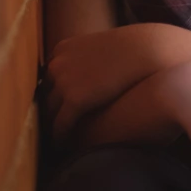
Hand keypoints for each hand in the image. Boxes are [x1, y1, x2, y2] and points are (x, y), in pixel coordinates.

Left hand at [44, 23, 174, 142]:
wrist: (146, 51)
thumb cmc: (133, 49)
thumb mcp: (102, 46)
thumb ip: (89, 58)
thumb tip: (93, 70)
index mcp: (62, 49)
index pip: (49, 76)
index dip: (52, 93)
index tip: (54, 106)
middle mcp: (57, 64)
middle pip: (44, 94)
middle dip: (47, 110)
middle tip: (50, 126)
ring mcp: (63, 81)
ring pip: (49, 112)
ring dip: (51, 125)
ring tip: (56, 137)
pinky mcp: (74, 100)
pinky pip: (60, 124)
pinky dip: (59, 136)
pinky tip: (62, 144)